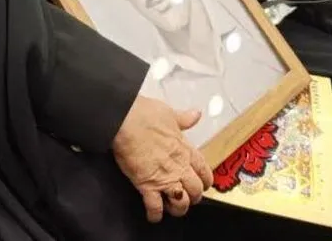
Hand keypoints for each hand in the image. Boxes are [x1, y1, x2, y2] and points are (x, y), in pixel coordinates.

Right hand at [112, 96, 212, 221]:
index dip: (205, 180)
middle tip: (188, 197)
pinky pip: (155, 206)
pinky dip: (155, 214)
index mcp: (185, 149)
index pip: (203, 170)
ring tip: (173, 208)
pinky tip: (153, 216)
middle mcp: (179, 166)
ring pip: (181, 202)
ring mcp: (164, 177)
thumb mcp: (169, 113)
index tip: (203, 184)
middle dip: (194, 196)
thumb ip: (184, 118)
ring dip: (179, 208)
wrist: (126, 120)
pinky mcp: (147, 185)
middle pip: (195, 189)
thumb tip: (196, 114)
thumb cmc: (146, 115)